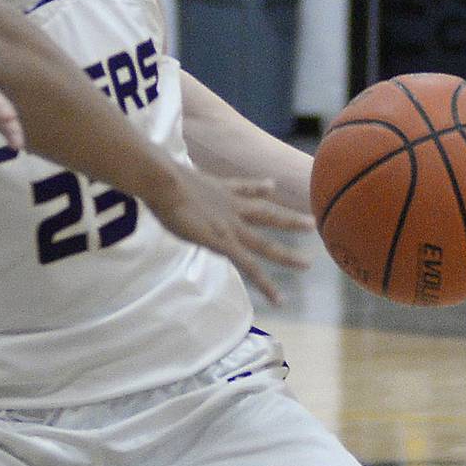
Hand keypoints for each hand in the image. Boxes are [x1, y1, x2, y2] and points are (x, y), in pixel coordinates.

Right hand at [151, 169, 312, 304]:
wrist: (165, 183)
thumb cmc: (160, 177)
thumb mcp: (171, 173)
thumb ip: (171, 175)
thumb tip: (153, 167)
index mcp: (218, 190)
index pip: (243, 188)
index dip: (258, 187)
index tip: (272, 185)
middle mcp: (231, 208)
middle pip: (267, 215)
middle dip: (288, 220)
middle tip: (311, 223)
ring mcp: (230, 227)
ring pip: (266, 244)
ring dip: (287, 254)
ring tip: (307, 264)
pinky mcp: (224, 244)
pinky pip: (251, 268)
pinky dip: (266, 284)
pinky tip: (278, 299)